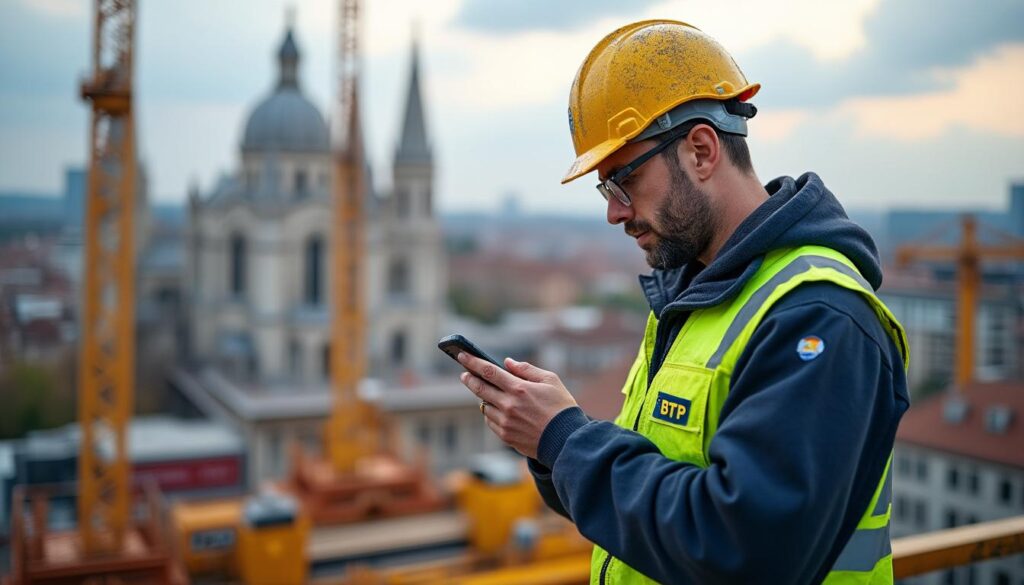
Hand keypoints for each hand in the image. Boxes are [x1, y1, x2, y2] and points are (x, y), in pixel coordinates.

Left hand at [457, 353, 577, 459]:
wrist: (567, 440)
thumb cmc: (562, 407)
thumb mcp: (551, 380)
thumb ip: (527, 370)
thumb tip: (508, 362)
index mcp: (519, 388)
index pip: (488, 371)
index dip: (473, 362)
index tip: (462, 355)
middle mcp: (508, 405)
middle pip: (480, 389)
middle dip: (469, 379)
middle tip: (464, 374)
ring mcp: (505, 422)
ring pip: (484, 406)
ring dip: (484, 398)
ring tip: (489, 393)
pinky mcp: (506, 436)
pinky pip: (490, 422)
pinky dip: (491, 414)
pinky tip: (498, 410)